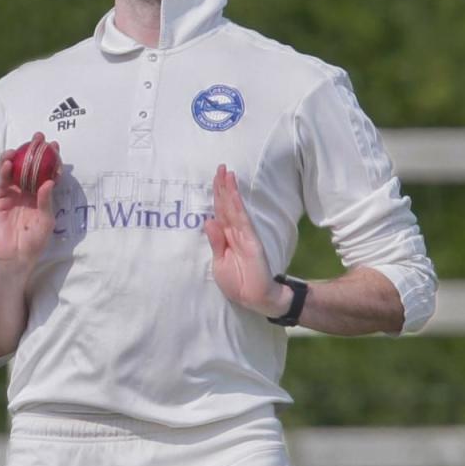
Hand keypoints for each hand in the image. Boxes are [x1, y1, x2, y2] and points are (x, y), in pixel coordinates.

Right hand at [0, 132, 59, 271]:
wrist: (16, 255)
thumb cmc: (35, 240)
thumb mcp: (46, 220)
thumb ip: (46, 201)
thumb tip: (49, 182)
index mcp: (41, 194)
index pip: (46, 172)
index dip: (50, 158)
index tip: (54, 145)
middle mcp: (26, 191)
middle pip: (29, 166)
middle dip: (33, 151)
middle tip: (37, 137)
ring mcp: (12, 194)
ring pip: (13, 171)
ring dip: (15, 158)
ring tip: (17, 149)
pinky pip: (2, 183)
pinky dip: (4, 172)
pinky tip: (8, 164)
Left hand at [203, 165, 291, 316]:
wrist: (256, 298)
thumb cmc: (238, 283)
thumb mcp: (219, 264)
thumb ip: (215, 242)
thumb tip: (207, 220)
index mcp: (226, 237)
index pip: (220, 212)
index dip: (216, 195)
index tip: (214, 178)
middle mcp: (234, 232)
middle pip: (226, 205)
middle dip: (222, 186)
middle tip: (220, 167)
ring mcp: (244, 234)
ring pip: (234, 208)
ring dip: (229, 191)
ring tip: (226, 173)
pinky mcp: (251, 240)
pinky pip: (242, 220)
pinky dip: (237, 205)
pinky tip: (233, 193)